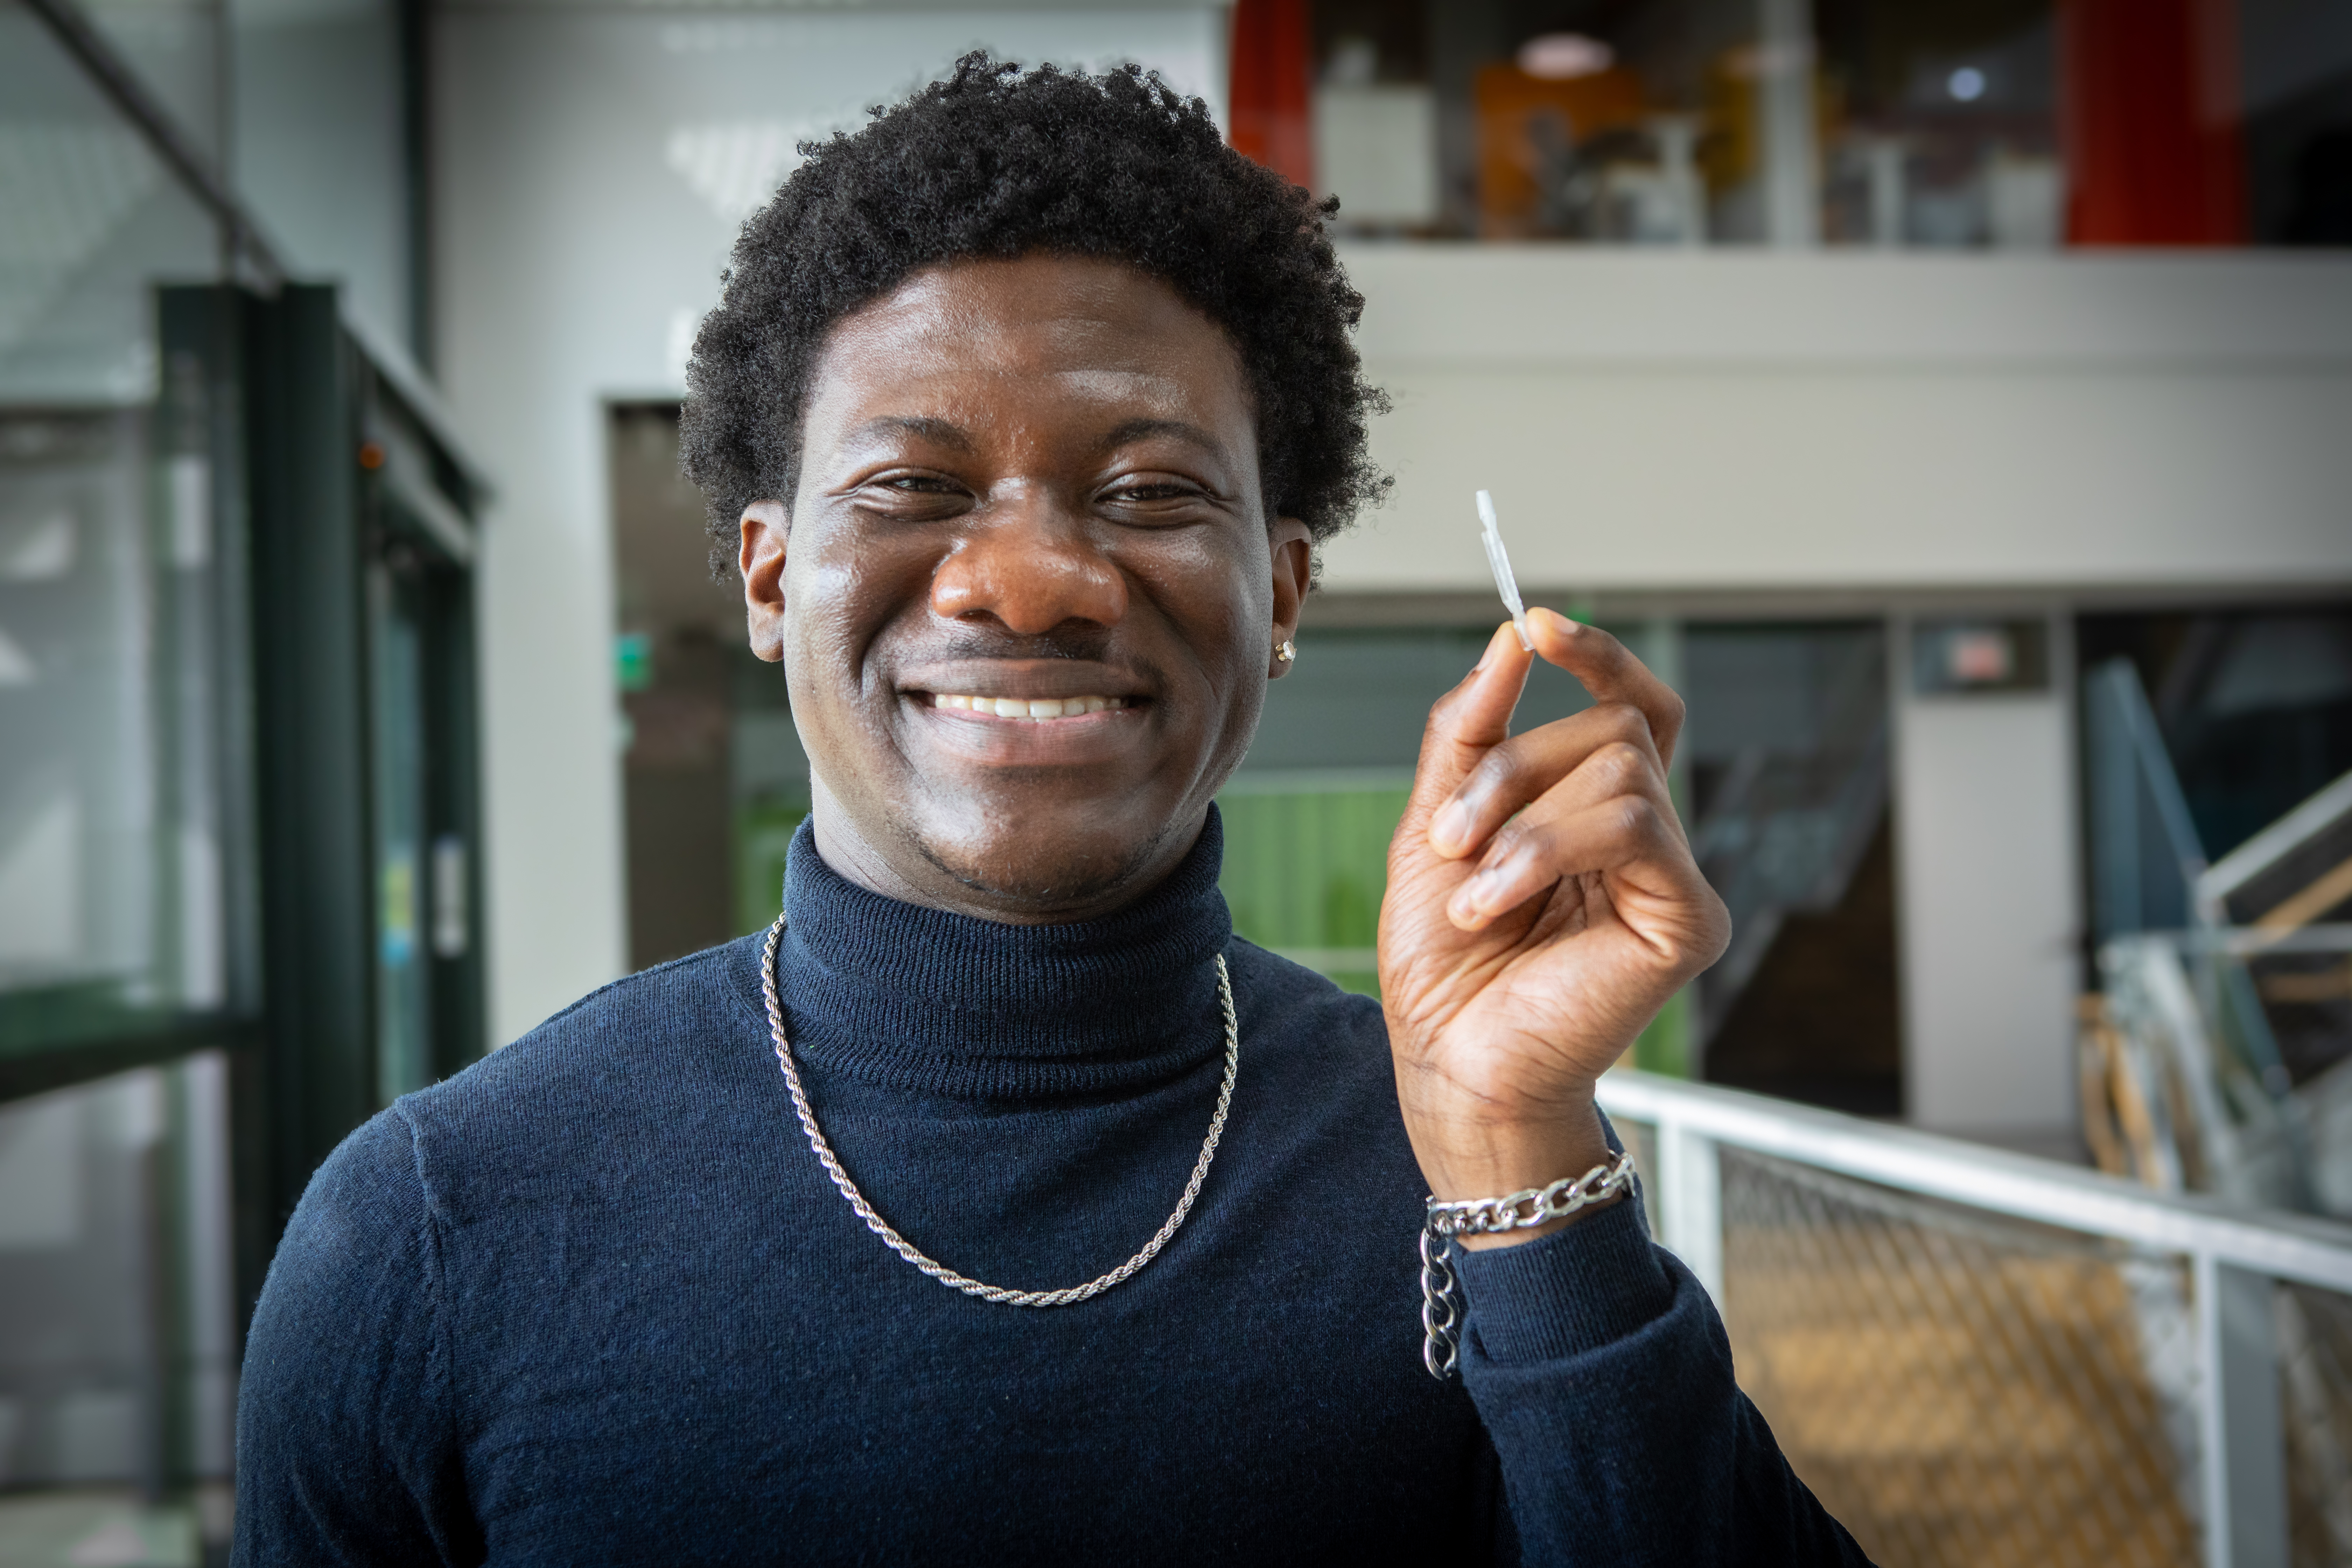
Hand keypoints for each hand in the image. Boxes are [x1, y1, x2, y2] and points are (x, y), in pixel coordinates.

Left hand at [1378, 610, 1729, 1247]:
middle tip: (1451, 839)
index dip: (1598, 656)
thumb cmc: (1444, 964)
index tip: (1539, 627)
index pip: (1632, 707)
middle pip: (1613, 728)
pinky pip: (1635, 825)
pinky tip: (1495, 903)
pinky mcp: (1687, 919)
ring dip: (1520, 820)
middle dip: (1512, 767)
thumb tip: (1512, 637)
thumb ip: (1472, 732)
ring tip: (1472, 892)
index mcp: (1594, 815)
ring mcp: (1673, 878)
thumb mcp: (1434, 824)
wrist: (1447, 1063)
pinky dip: (1546, 850)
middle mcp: (1648, 839)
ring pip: (1623, 769)